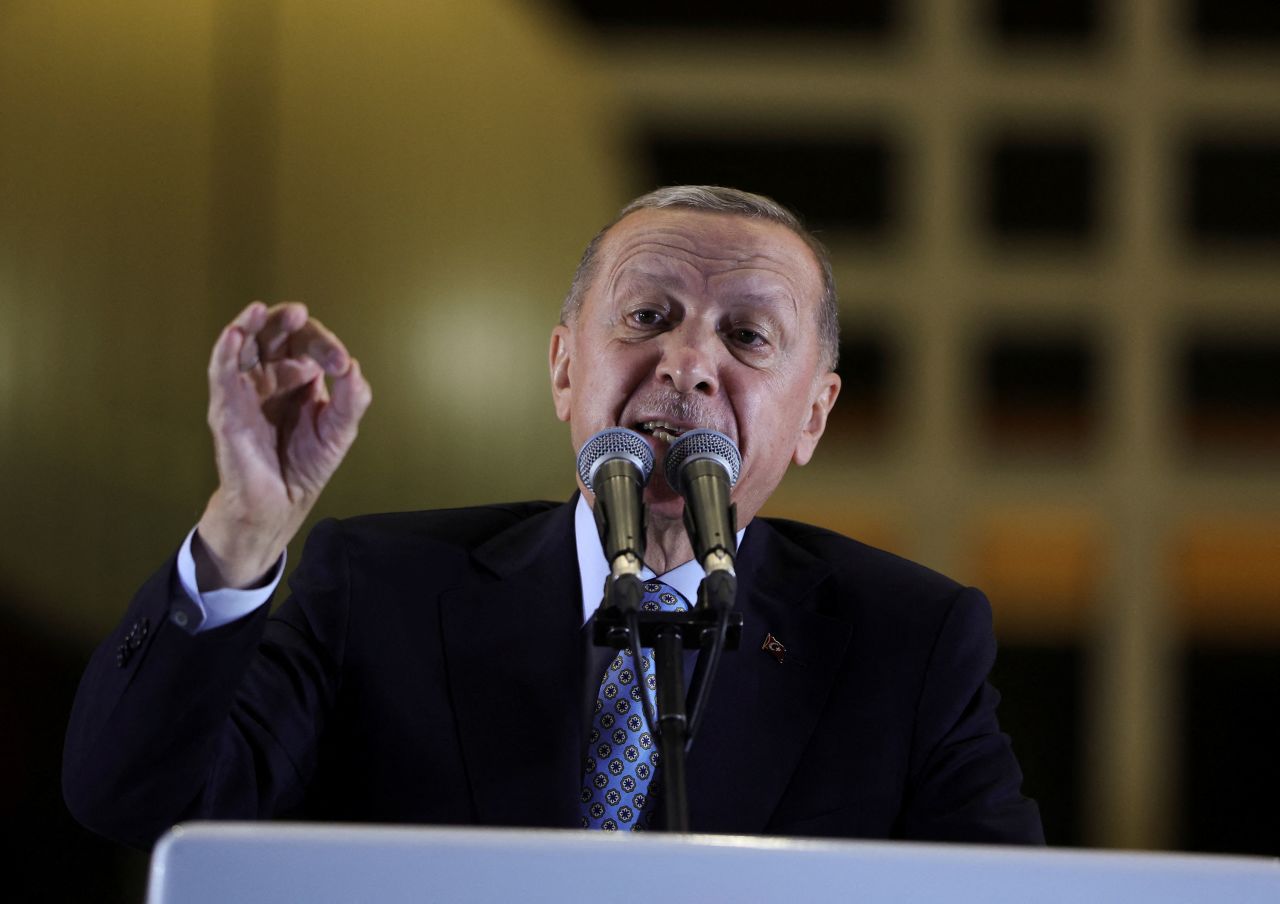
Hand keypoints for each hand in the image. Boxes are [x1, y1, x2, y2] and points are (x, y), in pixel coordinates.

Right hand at [194, 301, 372, 588]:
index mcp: (298, 380)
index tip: (341, 364)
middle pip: (272, 336)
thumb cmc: (305, 466)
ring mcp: (245, 391)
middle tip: (298, 315)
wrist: (279, 505)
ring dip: (249, 325)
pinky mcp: (226, 409)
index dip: (323, 345)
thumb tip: (353, 366)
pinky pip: (221, 373)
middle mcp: (270, 379)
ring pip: (242, 347)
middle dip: (284, 322)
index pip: (306, 345)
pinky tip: (235, 333)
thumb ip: (350, 400)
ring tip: (259, 310)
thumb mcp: (339, 430)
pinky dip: (225, 350)